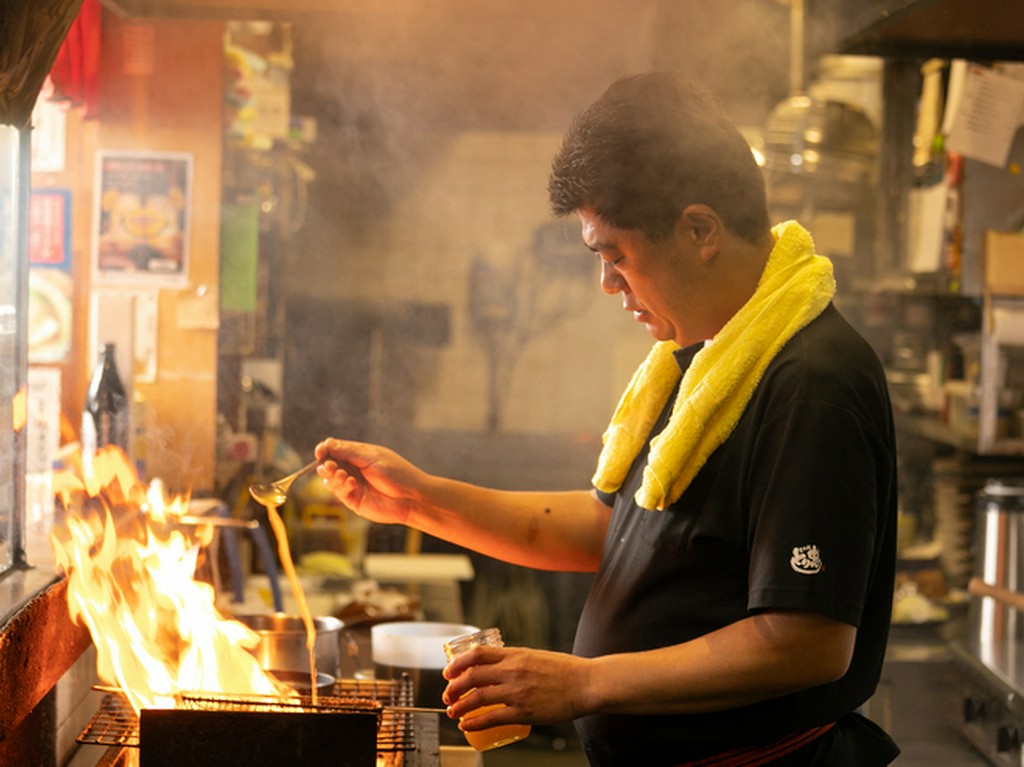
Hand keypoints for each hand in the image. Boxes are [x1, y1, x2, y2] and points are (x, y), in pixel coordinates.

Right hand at [314, 438, 424, 525]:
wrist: (411, 497)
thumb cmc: (397, 473)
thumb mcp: (372, 457)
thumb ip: (348, 451)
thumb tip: (326, 443)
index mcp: (359, 455)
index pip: (335, 449)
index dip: (325, 450)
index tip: (320, 451)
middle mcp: (354, 469)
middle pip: (329, 464)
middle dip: (326, 465)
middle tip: (329, 466)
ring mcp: (352, 485)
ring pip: (330, 479)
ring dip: (332, 476)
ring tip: (341, 475)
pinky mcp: (353, 500)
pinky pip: (338, 492)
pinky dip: (340, 487)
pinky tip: (350, 483)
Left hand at [442, 645, 591, 729]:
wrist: (586, 684)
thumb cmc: (565, 671)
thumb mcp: (536, 656)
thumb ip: (516, 661)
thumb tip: (498, 667)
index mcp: (515, 654)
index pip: (477, 654)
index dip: (458, 663)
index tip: (449, 671)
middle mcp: (513, 671)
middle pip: (472, 676)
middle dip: (454, 687)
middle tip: (448, 695)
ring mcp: (518, 692)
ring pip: (478, 698)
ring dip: (460, 706)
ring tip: (452, 712)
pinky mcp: (524, 711)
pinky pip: (492, 718)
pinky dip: (475, 722)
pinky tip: (467, 725)